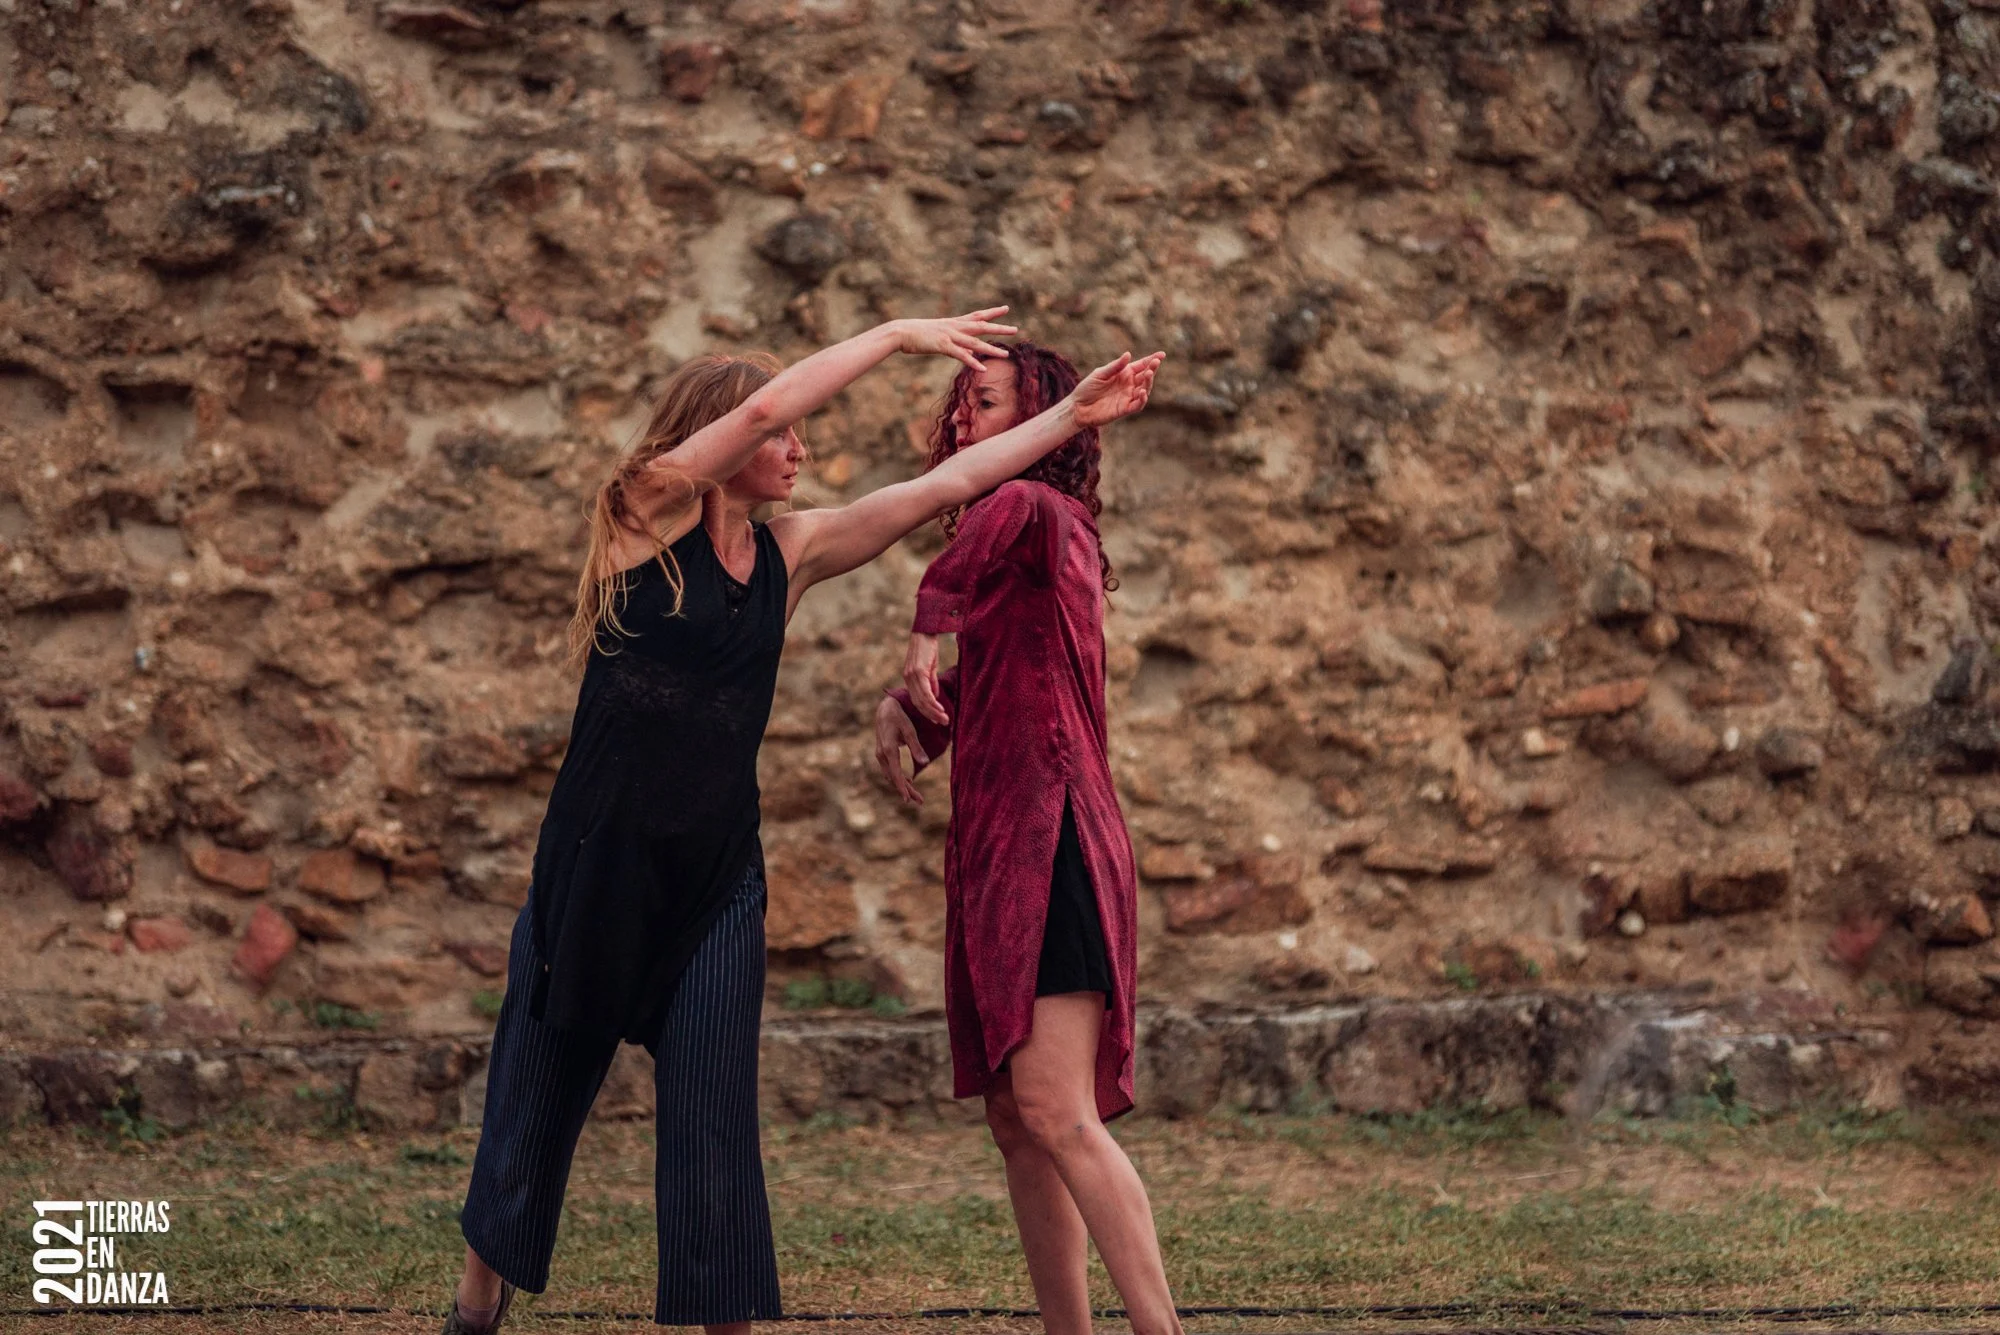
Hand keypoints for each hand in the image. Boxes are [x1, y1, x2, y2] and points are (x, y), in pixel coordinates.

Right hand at [874, 696, 927, 804]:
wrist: (885, 709)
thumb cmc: (899, 717)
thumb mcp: (909, 730)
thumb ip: (917, 747)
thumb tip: (925, 763)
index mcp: (888, 750)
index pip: (896, 773)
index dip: (902, 787)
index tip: (908, 799)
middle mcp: (882, 755)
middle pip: (894, 778)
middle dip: (907, 790)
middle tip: (920, 801)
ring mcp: (880, 755)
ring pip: (891, 775)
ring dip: (903, 785)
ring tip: (916, 796)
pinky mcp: (882, 753)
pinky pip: (890, 770)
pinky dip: (899, 777)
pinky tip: (909, 781)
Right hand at [892, 308, 1018, 368]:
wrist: (900, 332)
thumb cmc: (916, 335)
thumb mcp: (938, 338)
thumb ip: (954, 344)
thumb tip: (969, 354)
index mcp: (953, 323)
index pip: (977, 315)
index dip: (992, 312)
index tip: (1005, 308)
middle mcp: (954, 327)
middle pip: (981, 326)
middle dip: (999, 328)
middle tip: (1016, 329)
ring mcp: (949, 336)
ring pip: (974, 343)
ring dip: (990, 349)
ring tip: (1005, 354)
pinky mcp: (942, 345)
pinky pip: (961, 355)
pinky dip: (972, 362)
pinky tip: (983, 368)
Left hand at [902, 633, 948, 725]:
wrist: (926, 630)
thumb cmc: (929, 646)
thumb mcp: (930, 666)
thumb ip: (931, 682)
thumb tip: (934, 696)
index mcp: (910, 678)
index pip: (916, 699)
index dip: (926, 711)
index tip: (936, 720)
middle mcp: (908, 678)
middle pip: (918, 703)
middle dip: (930, 715)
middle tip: (942, 723)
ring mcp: (912, 676)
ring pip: (922, 700)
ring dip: (933, 712)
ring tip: (944, 719)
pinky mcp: (918, 672)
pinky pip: (925, 692)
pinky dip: (933, 703)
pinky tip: (940, 709)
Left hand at [1071, 350, 1165, 429]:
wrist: (1078, 407)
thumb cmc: (1088, 388)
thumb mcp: (1100, 374)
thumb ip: (1115, 366)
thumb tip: (1128, 354)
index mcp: (1124, 373)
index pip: (1141, 365)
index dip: (1152, 360)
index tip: (1161, 354)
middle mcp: (1129, 384)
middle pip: (1145, 376)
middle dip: (1152, 369)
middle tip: (1154, 363)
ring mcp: (1128, 397)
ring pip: (1144, 390)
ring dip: (1148, 383)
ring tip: (1149, 374)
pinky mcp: (1125, 409)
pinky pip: (1137, 405)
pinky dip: (1142, 399)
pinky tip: (1142, 392)